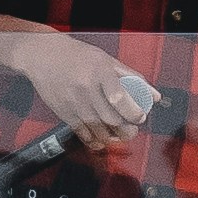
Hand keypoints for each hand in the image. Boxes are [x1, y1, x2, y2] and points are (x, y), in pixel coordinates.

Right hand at [2, 31, 167, 148]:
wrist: (42, 57)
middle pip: (111, 118)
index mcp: (99, 72)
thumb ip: (132, 78)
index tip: (140, 116)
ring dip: (113, 137)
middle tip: (133, 129)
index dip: (132, 111)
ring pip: (98, 130)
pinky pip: (83, 134)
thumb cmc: (78, 56)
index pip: (118, 97)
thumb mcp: (106, 60)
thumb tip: (154, 97)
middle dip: (127, 130)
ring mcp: (74, 103)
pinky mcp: (65, 114)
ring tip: (120, 134)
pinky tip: (102, 140)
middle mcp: (86, 89)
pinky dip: (95, 141)